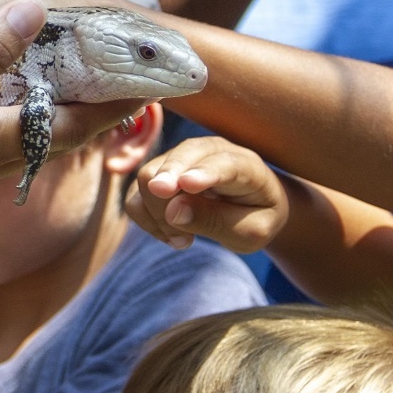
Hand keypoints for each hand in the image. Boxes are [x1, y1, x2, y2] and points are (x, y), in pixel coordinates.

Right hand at [127, 137, 288, 253]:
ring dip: (158, 215)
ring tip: (185, 240)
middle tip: (180, 237)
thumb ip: (215, 221)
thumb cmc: (256, 217)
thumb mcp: (249, 231)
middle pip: (175, 161)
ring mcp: (181, 159)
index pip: (223, 163)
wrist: (253, 207)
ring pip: (148, 177)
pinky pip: (136, 196)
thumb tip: (173, 211)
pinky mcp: (160, 172)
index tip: (186, 185)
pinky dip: (147, 219)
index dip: (204, 173)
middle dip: (164, 189)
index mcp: (245, 164)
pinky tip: (172, 234)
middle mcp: (209, 151)